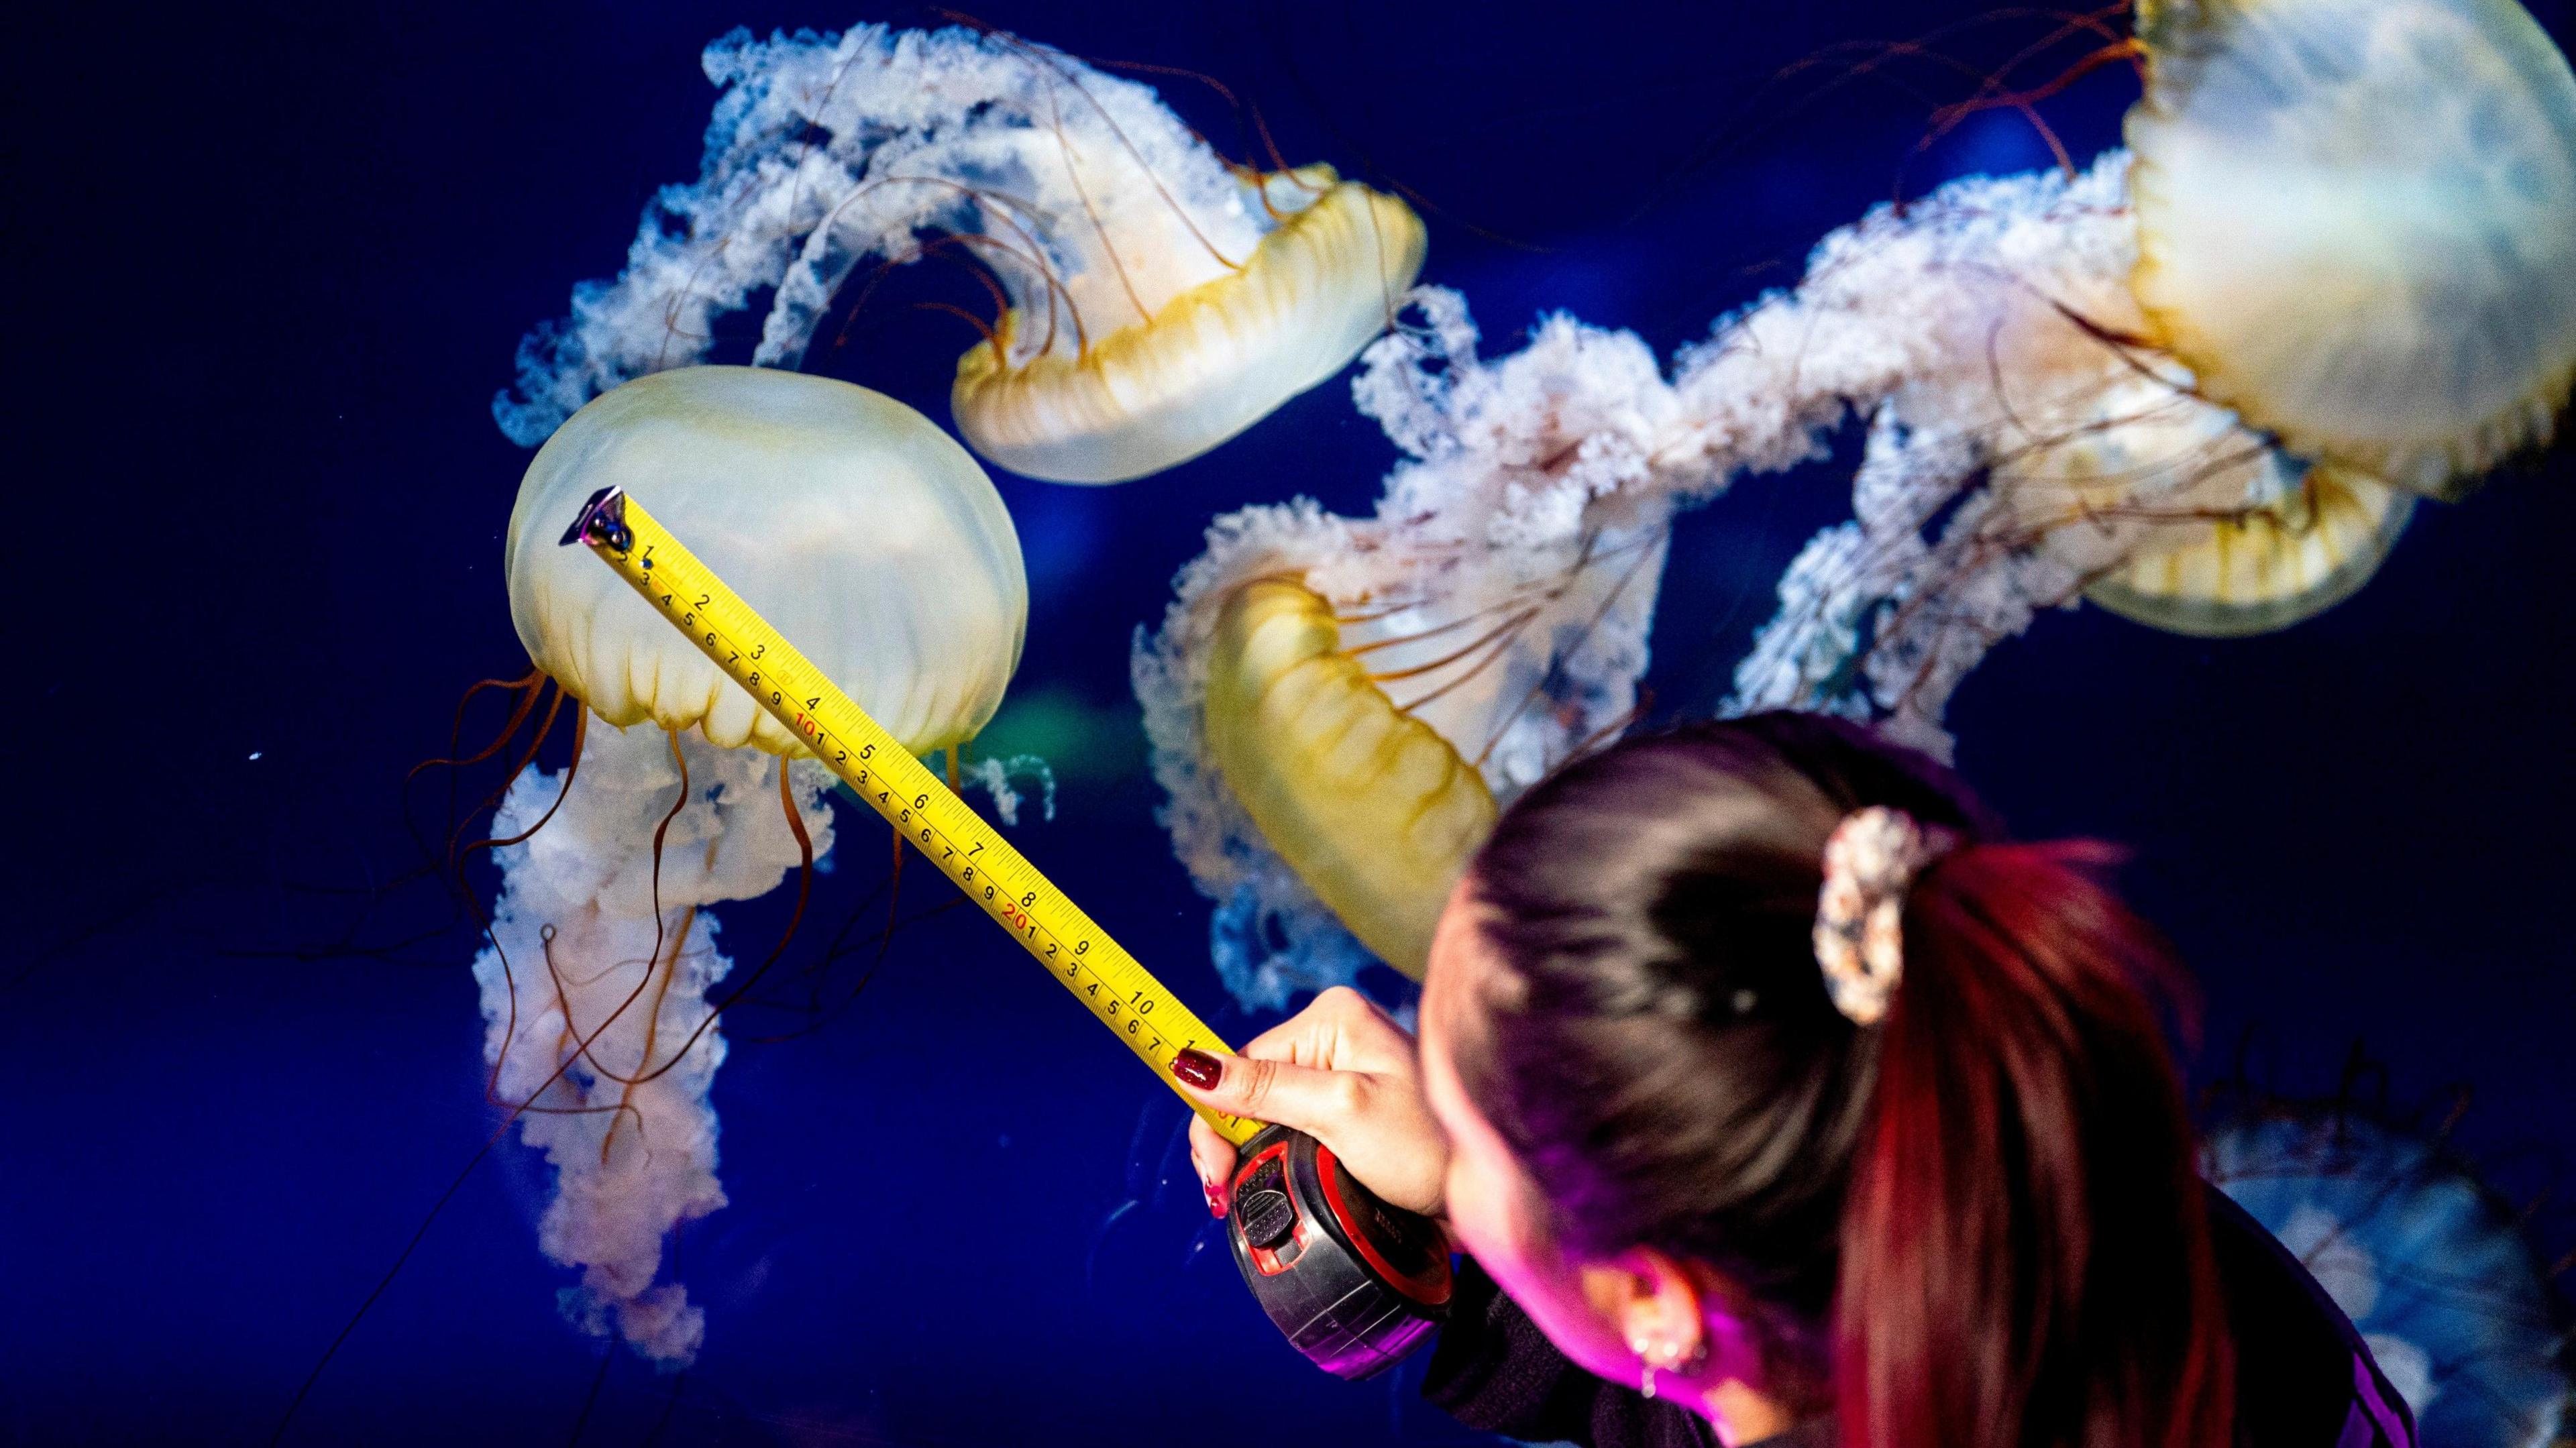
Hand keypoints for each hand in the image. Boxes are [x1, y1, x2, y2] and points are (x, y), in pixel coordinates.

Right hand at [1177, 986, 1447, 1219]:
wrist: (1491, 1187)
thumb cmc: (1431, 1144)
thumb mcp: (1341, 1112)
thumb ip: (1264, 1089)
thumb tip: (1189, 1064)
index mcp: (1332, 1018)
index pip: (1242, 1064)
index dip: (1216, 1121)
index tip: (1216, 1177)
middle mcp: (1337, 1038)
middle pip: (1251, 1089)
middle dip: (1233, 1143)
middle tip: (1226, 1196)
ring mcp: (1347, 1074)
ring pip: (1270, 1115)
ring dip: (1256, 1157)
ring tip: (1251, 1198)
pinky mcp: (1355, 1111)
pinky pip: (1296, 1129)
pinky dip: (1282, 1160)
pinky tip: (1279, 1186)